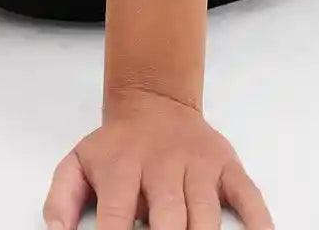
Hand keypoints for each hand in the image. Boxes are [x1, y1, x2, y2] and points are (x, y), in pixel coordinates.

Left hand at [42, 85, 274, 228]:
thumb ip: (61, 199)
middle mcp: (163, 164)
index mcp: (123, 167)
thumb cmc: (115, 146)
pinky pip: (248, 194)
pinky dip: (258, 220)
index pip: (116, 217)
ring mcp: (199, 164)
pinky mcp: (226, 164)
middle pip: (169, 218)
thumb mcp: (77, 163)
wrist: (153, 101)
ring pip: (206, 213)